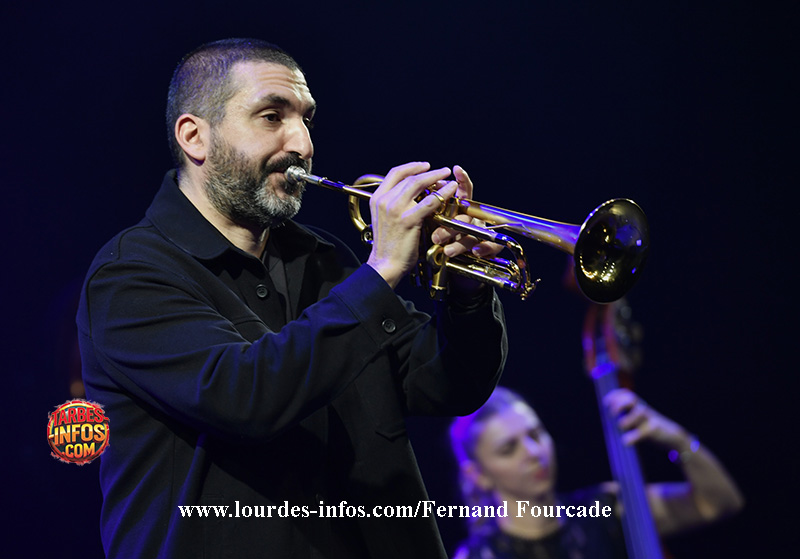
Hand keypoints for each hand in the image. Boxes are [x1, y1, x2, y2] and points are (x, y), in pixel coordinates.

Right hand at [366, 162, 455, 287]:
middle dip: (428, 171)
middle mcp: (384, 201)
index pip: (395, 173)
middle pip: (409, 177)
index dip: (412, 166)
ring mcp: (396, 209)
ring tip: (448, 176)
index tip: (424, 166)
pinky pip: (430, 201)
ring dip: (436, 177)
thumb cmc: (387, 246)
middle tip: (442, 170)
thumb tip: (409, 193)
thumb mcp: (384, 219)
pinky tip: (451, 191)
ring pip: (419, 184)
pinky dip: (443, 193)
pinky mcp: (408, 220)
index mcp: (377, 198)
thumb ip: (392, 204)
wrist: (384, 264)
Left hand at [430, 165, 503, 295]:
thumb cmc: (437, 239)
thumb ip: (428, 209)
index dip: (462, 179)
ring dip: (461, 242)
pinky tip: (476, 251)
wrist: (447, 264)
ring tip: (447, 250)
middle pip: (466, 216)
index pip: (464, 190)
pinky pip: (490, 246)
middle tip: (436, 237)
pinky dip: (484, 248)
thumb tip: (411, 195)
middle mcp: (471, 218)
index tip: (457, 169)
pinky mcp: (488, 246)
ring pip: (475, 233)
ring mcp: (480, 231)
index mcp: (461, 208)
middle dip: (451, 225)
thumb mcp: (432, 222)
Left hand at [604, 388, 689, 449]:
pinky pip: (643, 431)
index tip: (605, 402)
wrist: (673, 437)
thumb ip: (625, 418)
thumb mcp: (638, 420)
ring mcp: (650, 419)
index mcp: (638, 406)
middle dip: (619, 404)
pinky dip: (632, 437)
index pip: (626, 394)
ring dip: (626, 420)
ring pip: (639, 412)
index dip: (615, 395)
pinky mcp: (655, 430)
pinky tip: (625, 442)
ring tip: (621, 427)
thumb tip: (607, 421)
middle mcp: (644, 409)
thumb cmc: (651, 429)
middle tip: (612, 415)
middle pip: (631, 398)